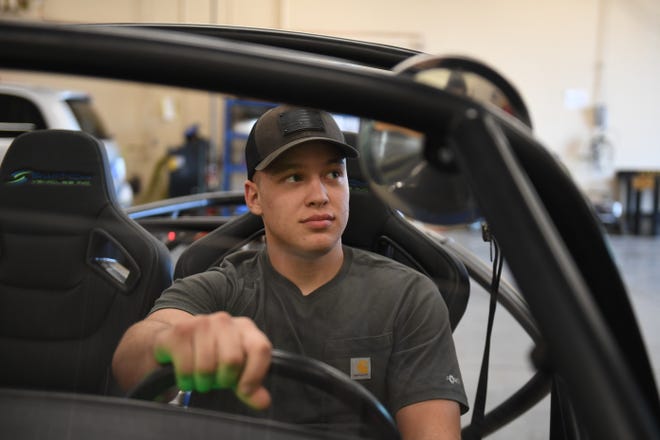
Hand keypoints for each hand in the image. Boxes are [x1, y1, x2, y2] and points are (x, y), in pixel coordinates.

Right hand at [152, 311, 271, 408]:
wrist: (172, 341)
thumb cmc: (209, 356)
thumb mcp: (234, 372)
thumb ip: (251, 387)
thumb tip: (264, 401)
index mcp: (245, 328)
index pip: (260, 349)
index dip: (254, 374)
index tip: (244, 390)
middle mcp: (225, 321)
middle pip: (232, 360)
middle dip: (223, 380)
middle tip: (216, 380)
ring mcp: (202, 323)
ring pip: (207, 367)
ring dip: (202, 383)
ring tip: (200, 378)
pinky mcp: (180, 332)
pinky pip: (186, 369)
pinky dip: (186, 381)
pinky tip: (187, 377)